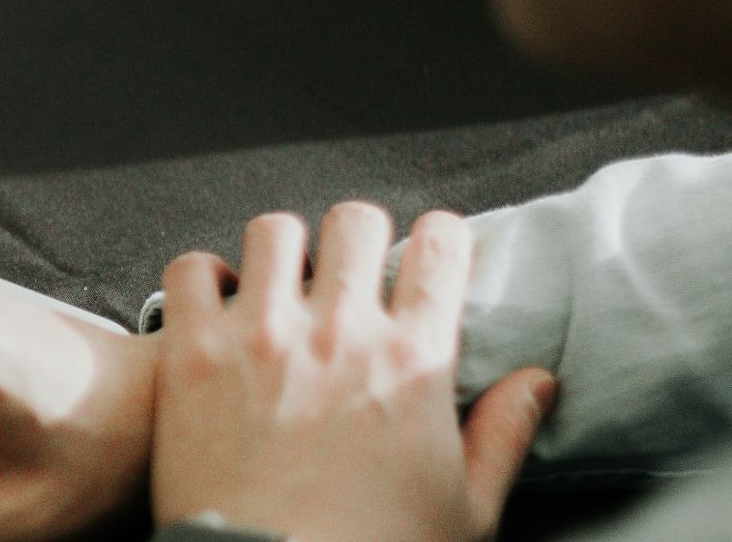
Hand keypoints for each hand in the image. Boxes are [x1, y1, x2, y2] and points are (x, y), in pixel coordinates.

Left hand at [150, 203, 556, 541]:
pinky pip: (192, 270)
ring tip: (283, 281)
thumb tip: (538, 382)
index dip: (440, 238)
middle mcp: (338, 330)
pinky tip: (217, 302)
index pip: (441, 245)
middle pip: (356, 221)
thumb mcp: (464, 511)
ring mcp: (260, 334)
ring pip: (274, 230)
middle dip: (360, 239)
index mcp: (413, 359)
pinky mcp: (194, 352)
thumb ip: (504, 435)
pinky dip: (204, 277)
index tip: (431, 253)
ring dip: (283, 251)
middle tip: (353, 271)